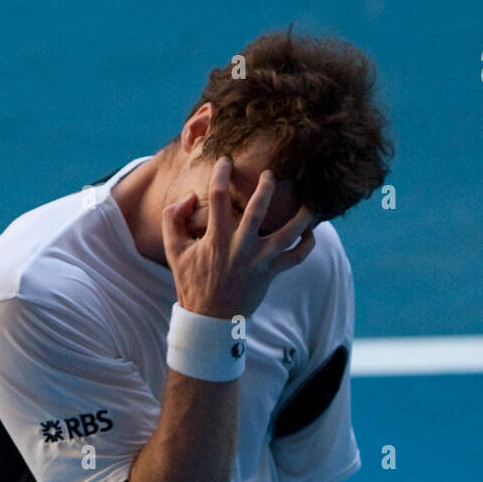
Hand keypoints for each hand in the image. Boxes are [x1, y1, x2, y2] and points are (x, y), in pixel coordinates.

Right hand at [162, 156, 315, 319]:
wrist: (210, 320)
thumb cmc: (191, 282)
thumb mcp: (173, 250)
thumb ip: (172, 218)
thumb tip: (189, 196)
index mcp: (216, 239)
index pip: (218, 197)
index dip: (221, 173)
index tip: (226, 160)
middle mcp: (241, 248)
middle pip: (258, 209)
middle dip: (266, 186)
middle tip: (271, 174)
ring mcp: (259, 261)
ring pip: (288, 233)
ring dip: (302, 215)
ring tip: (308, 200)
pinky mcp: (271, 273)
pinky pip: (297, 257)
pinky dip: (307, 244)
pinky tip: (309, 231)